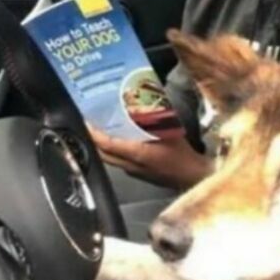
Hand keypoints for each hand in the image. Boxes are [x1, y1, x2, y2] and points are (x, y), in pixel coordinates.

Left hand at [88, 128, 210, 189]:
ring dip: (103, 145)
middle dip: (94, 139)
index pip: (107, 144)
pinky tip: (120, 140)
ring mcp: (133, 172)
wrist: (193, 176)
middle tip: (90, 123)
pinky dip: (115, 150)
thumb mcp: (170, 131)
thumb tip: (144, 103)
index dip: (94, 133)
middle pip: (103, 154)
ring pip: (110, 159)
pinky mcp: (139, 174)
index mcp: (136, 154)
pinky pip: (120, 161)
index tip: (86, 120)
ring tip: (102, 129)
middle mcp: (130, 165)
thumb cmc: (182, 154)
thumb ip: (155, 118)